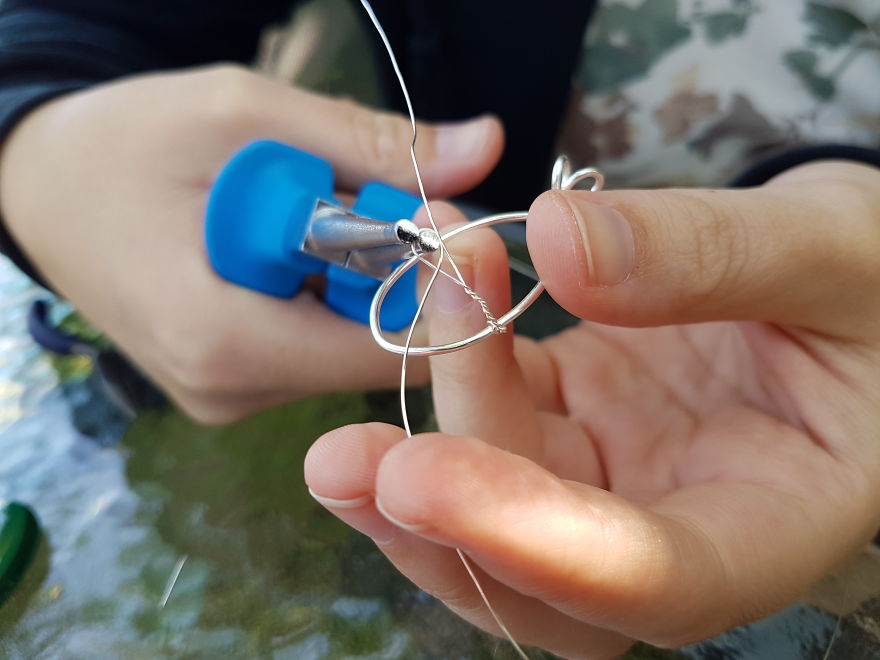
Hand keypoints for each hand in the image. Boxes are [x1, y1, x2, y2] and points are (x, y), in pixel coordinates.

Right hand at [0, 65, 502, 422]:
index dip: (435, 281)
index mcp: (224, 340)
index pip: (387, 347)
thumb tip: (489, 147)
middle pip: (372, 348)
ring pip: (348, 348)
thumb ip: (370, 142)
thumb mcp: (246, 115)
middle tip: (364, 191)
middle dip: (393, 270)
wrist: (42, 189)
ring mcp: (229, 399)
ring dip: (357, 278)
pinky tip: (289, 251)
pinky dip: (326, 295)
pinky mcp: (231, 388)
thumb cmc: (127, 142)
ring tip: (303, 214)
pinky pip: (315, 349)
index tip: (442, 212)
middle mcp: (230, 392)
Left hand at [305, 161, 879, 658]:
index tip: (421, 480)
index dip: (533, 548)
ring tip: (414, 291)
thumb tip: (563, 243)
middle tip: (344, 458)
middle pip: (540, 576)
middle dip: (436, 526)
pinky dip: (456, 351)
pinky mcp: (573, 418)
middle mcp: (680, 521)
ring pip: (496, 498)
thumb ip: (711, 254)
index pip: (651, 580)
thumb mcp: (833, 253)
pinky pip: (494, 407)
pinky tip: (445, 273)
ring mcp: (616, 473)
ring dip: (429, 427)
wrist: (848, 273)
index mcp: (775, 521)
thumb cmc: (874, 280)